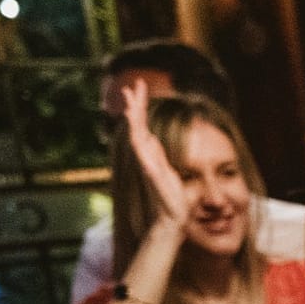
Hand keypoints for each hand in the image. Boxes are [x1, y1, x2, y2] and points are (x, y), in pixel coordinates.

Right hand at [122, 81, 190, 230]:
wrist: (172, 218)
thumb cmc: (173, 197)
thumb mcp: (170, 169)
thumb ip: (161, 154)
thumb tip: (154, 139)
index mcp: (152, 154)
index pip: (144, 126)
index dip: (141, 108)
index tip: (139, 89)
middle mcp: (146, 157)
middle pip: (137, 125)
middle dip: (136, 105)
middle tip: (133, 85)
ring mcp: (147, 164)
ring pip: (137, 135)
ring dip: (134, 117)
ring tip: (131, 99)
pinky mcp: (152, 173)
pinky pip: (143, 153)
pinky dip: (138, 139)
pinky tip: (136, 127)